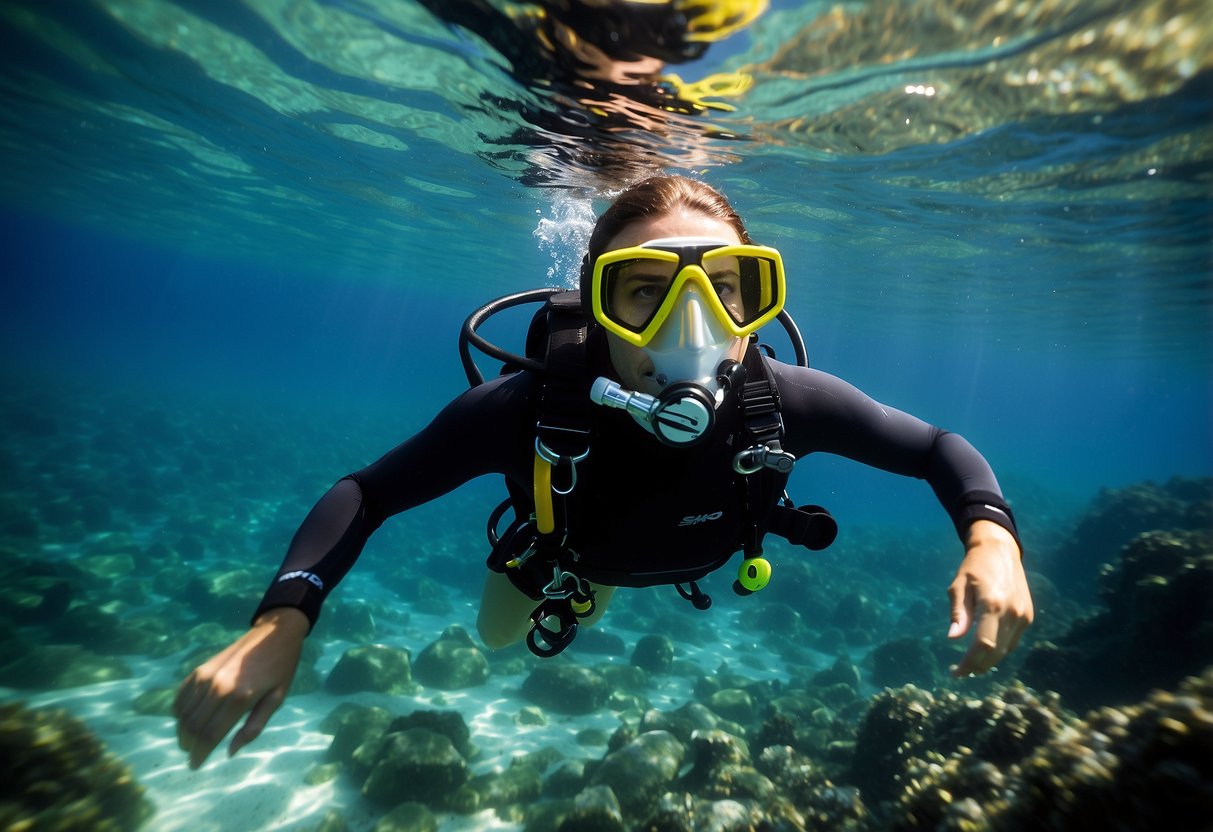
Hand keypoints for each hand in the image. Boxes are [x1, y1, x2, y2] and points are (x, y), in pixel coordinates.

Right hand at [174, 607, 307, 768]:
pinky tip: (185, 719)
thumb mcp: (276, 699)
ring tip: (189, 742)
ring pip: (184, 713)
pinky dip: (179, 711)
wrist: (274, 634)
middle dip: (189, 745)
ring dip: (182, 731)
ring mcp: (206, 675)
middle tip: (192, 755)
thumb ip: (253, 727)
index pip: (210, 734)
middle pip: (193, 726)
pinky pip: (182, 695)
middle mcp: (217, 687)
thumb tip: (230, 752)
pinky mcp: (201, 668)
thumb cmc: (280, 669)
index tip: (195, 765)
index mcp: (239, 698)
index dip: (200, 754)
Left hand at [947, 519, 1032, 676]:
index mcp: (992, 603)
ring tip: (971, 666)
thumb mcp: (958, 586)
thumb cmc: (973, 567)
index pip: (983, 644)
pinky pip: (1013, 641)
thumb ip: (958, 613)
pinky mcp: (1028, 616)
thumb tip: (953, 638)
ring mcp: (1023, 615)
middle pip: (996, 652)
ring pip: (1006, 650)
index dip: (969, 662)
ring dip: (989, 661)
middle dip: (977, 666)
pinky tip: (986, 652)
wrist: (1000, 550)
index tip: (955, 672)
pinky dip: (1000, 650)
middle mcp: (1012, 612)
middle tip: (960, 673)